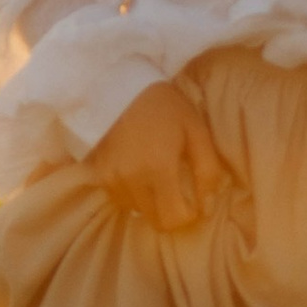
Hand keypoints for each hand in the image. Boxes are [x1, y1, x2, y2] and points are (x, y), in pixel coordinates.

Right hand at [85, 79, 232, 229]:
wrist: (121, 87)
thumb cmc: (165, 106)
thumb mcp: (196, 131)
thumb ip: (207, 170)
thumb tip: (207, 205)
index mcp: (159, 169)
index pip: (173, 219)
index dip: (188, 216)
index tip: (194, 201)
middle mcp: (131, 179)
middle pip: (155, 220)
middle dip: (170, 211)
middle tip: (178, 190)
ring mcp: (111, 178)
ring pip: (137, 210)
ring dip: (151, 201)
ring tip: (156, 174)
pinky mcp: (98, 174)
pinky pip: (120, 199)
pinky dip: (133, 192)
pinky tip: (139, 169)